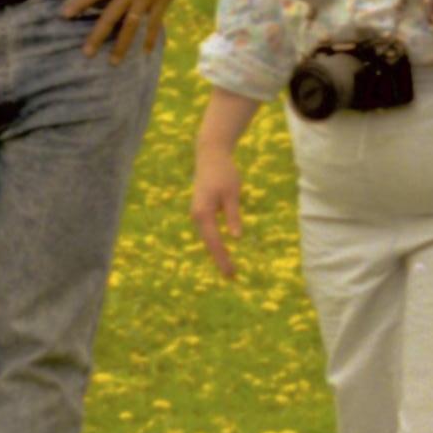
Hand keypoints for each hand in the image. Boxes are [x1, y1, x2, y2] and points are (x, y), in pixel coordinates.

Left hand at [63, 0, 192, 60]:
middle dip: (97, 36)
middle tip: (86, 53)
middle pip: (109, 17)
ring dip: (122, 45)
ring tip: (114, 62)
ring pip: (130, 26)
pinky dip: (150, 39)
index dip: (79, 4)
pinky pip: (154, 24)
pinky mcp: (162, 2)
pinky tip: (146, 52)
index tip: (64, 15)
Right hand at [189, 145, 245, 279]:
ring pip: (207, 238)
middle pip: (208, 243)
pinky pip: (207, 231)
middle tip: (232, 277)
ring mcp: (197, 213)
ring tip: (228, 268)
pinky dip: (214, 242)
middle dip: (219, 259)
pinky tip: (222, 250)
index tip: (232, 273)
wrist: (210, 155)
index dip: (223, 259)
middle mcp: (196, 216)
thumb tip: (236, 238)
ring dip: (216, 253)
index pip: (214, 242)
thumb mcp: (232, 193)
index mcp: (203, 213)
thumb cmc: (224, 172)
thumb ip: (233, 215)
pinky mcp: (200, 211)